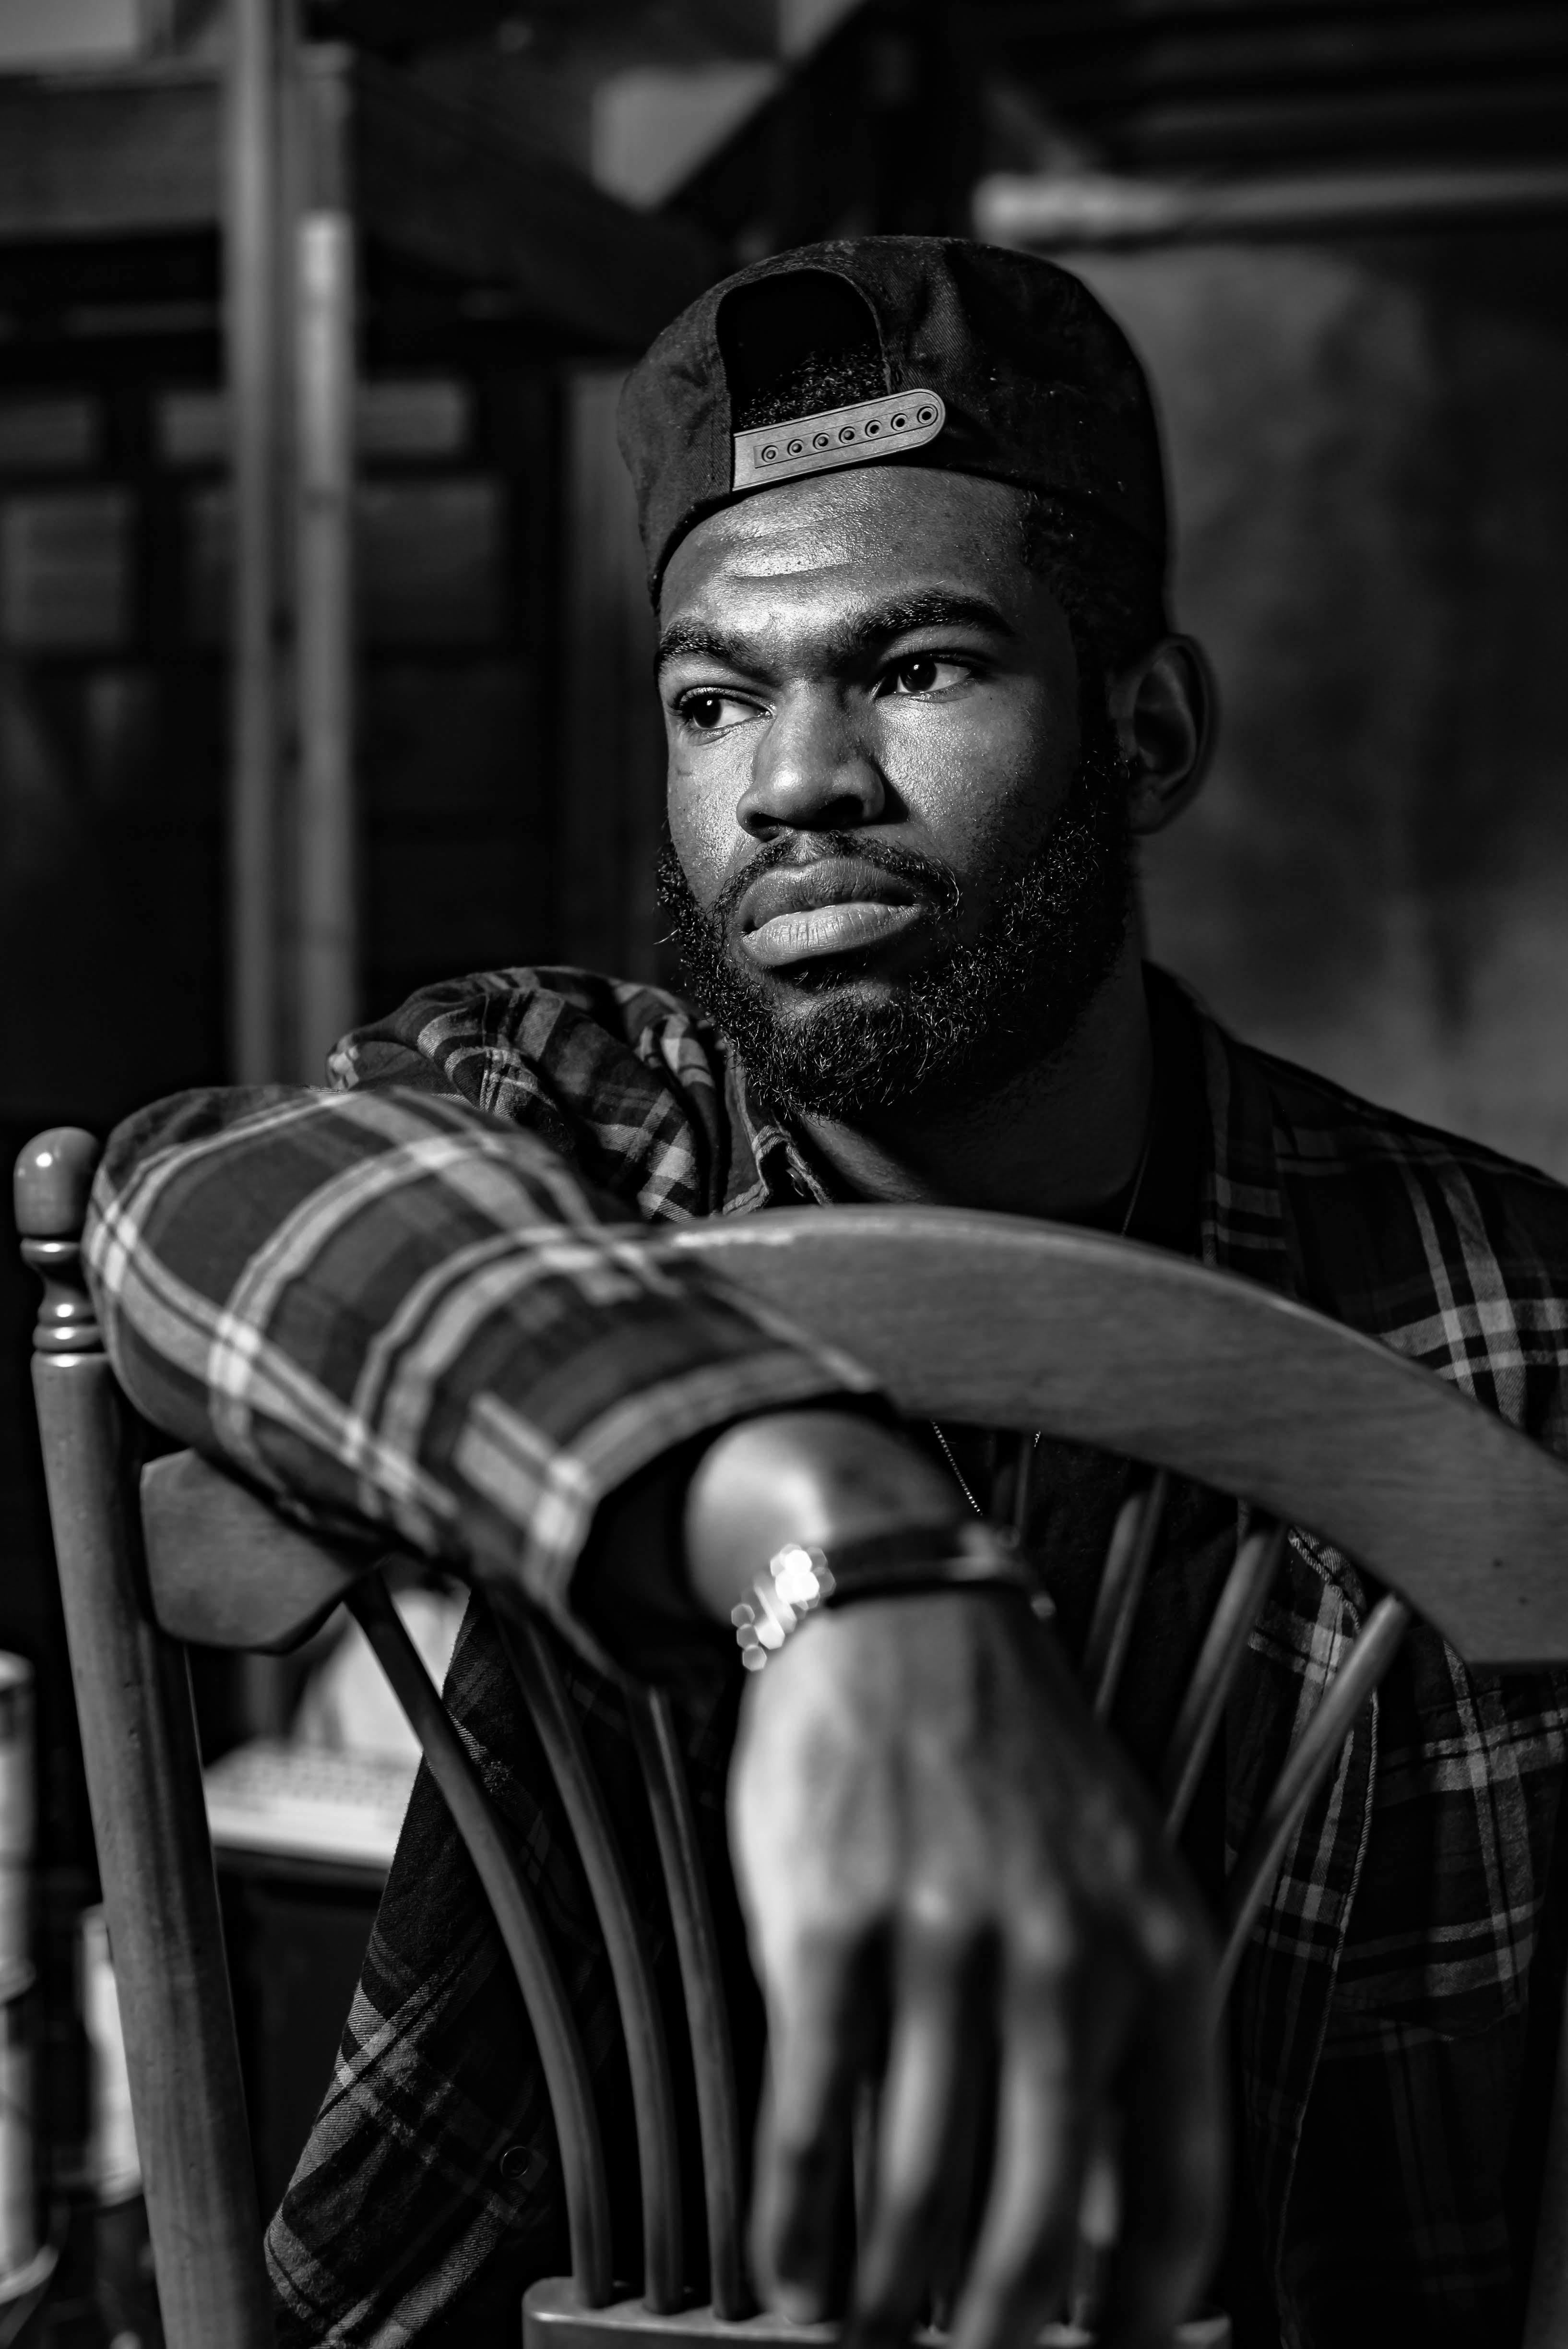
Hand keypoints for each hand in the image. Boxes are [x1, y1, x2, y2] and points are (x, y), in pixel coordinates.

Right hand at [687, 1415, 1222, 2348]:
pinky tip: (790, 2269)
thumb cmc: (1016, 1759)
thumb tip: (1108, 2228)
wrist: (902, 1611)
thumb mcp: (1127, 1877)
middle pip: (1038, 2221)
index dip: (1142, 2315)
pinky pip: (812, 2116)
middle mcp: (1062, 1956)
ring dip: (884, 2296)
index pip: (1178, 2192)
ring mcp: (940, 1940)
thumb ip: (1134, 2037)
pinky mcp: (825, 1925)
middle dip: (996, 2333)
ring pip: (917, 2188)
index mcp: (1159, 1953)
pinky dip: (796, 2220)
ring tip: (865, 2334)